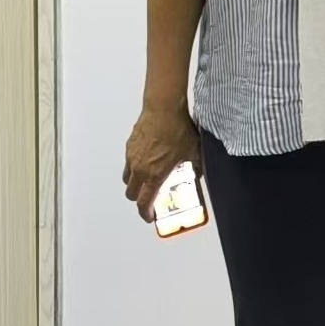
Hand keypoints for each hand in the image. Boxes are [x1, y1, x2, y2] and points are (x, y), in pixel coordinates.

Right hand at [123, 103, 200, 222]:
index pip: (144, 202)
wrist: (163, 109)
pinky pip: (129, 162)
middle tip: (150, 196)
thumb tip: (197, 174)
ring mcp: (131, 157)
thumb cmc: (179, 131)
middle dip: (139, 198)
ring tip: (148, 176)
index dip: (145, 213)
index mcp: (154, 175)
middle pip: (131, 193)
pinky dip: (135, 165)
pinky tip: (148, 157)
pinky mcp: (129, 145)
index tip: (150, 217)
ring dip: (135, 182)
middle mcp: (139, 169)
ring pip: (128, 177)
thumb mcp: (193, 151)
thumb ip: (194, 167)